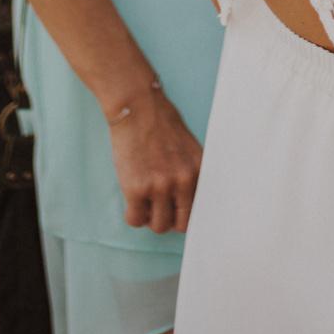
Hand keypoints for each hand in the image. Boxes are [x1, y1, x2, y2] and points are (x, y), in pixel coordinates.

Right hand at [107, 85, 202, 233]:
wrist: (138, 106)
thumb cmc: (160, 123)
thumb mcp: (188, 149)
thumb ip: (190, 174)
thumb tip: (187, 204)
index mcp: (198, 170)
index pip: (201, 210)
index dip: (187, 214)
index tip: (179, 214)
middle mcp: (183, 180)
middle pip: (181, 225)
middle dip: (170, 219)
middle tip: (159, 207)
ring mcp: (160, 186)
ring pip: (158, 226)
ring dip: (150, 218)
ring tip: (145, 201)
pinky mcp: (136, 188)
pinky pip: (135, 220)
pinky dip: (133, 215)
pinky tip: (132, 200)